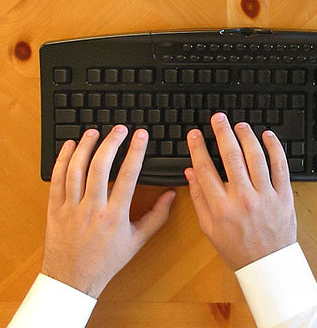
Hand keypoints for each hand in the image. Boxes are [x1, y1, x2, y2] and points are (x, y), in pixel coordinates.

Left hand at [41, 125, 175, 297]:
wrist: (74, 278)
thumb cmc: (106, 260)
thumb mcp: (137, 241)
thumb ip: (157, 216)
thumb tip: (170, 195)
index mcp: (115, 215)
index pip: (127, 175)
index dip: (135, 152)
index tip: (140, 136)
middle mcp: (92, 208)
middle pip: (100, 167)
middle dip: (111, 143)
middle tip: (119, 129)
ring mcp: (71, 208)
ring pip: (76, 169)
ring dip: (85, 147)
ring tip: (94, 132)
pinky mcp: (55, 209)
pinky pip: (57, 179)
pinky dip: (62, 160)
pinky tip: (69, 147)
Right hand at [184, 113, 296, 269]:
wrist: (266, 263)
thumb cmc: (237, 247)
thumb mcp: (209, 228)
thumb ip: (199, 199)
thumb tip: (190, 172)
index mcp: (221, 208)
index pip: (205, 169)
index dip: (198, 148)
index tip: (194, 135)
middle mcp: (243, 199)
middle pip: (231, 156)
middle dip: (222, 132)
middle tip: (218, 119)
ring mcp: (265, 196)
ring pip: (255, 157)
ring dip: (246, 136)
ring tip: (240, 126)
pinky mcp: (283, 196)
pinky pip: (280, 166)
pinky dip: (275, 148)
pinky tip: (267, 136)